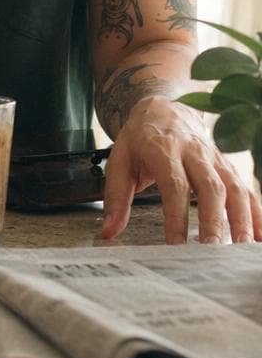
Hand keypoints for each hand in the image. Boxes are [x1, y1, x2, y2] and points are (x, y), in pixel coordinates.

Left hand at [101, 95, 261, 244]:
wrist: (164, 107)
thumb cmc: (140, 138)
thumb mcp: (119, 159)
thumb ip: (116, 196)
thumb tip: (109, 231)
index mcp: (163, 148)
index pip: (174, 184)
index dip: (176, 215)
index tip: (175, 244)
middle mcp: (194, 151)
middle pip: (210, 186)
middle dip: (213, 220)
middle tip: (211, 251)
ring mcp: (215, 158)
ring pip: (234, 187)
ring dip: (241, 218)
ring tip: (242, 248)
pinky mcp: (227, 165)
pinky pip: (246, 189)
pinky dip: (256, 213)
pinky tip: (259, 238)